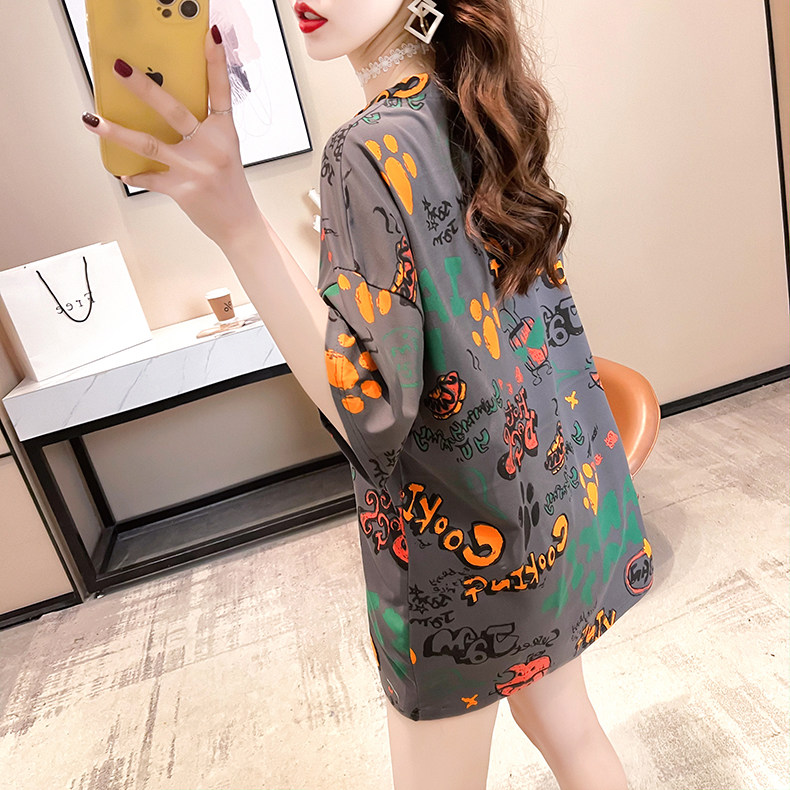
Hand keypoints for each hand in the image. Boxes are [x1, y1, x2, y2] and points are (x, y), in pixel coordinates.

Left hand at [81, 26, 261, 249]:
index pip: (221, 92)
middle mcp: (211, 148)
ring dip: (118, 131)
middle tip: (121, 69)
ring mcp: (196, 170)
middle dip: (145, 88)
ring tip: (93, 119)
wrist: (240, 225)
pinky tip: (120, 170)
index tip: (208, 35)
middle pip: (174, 110)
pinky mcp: (183, 191)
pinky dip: (134, 175)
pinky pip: (150, 178)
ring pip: (150, 144)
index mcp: (225, 133)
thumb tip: (171, 111)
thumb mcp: (224, 152)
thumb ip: (204, 131)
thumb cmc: (230, 188)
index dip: (216, 63)